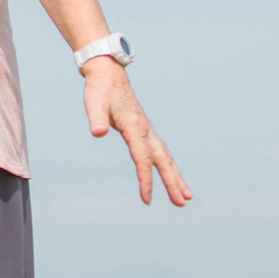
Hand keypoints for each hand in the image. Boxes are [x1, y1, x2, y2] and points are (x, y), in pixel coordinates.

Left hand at [84, 58, 191, 205]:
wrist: (108, 74)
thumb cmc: (99, 89)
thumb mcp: (94, 102)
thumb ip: (96, 118)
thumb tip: (97, 133)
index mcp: (134, 127)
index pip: (143, 158)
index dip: (145, 179)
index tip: (147, 199)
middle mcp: (145, 130)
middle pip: (163, 160)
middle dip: (172, 182)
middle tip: (181, 203)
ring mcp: (147, 130)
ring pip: (165, 157)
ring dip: (175, 177)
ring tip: (185, 197)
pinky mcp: (144, 130)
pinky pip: (159, 152)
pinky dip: (167, 166)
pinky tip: (170, 176)